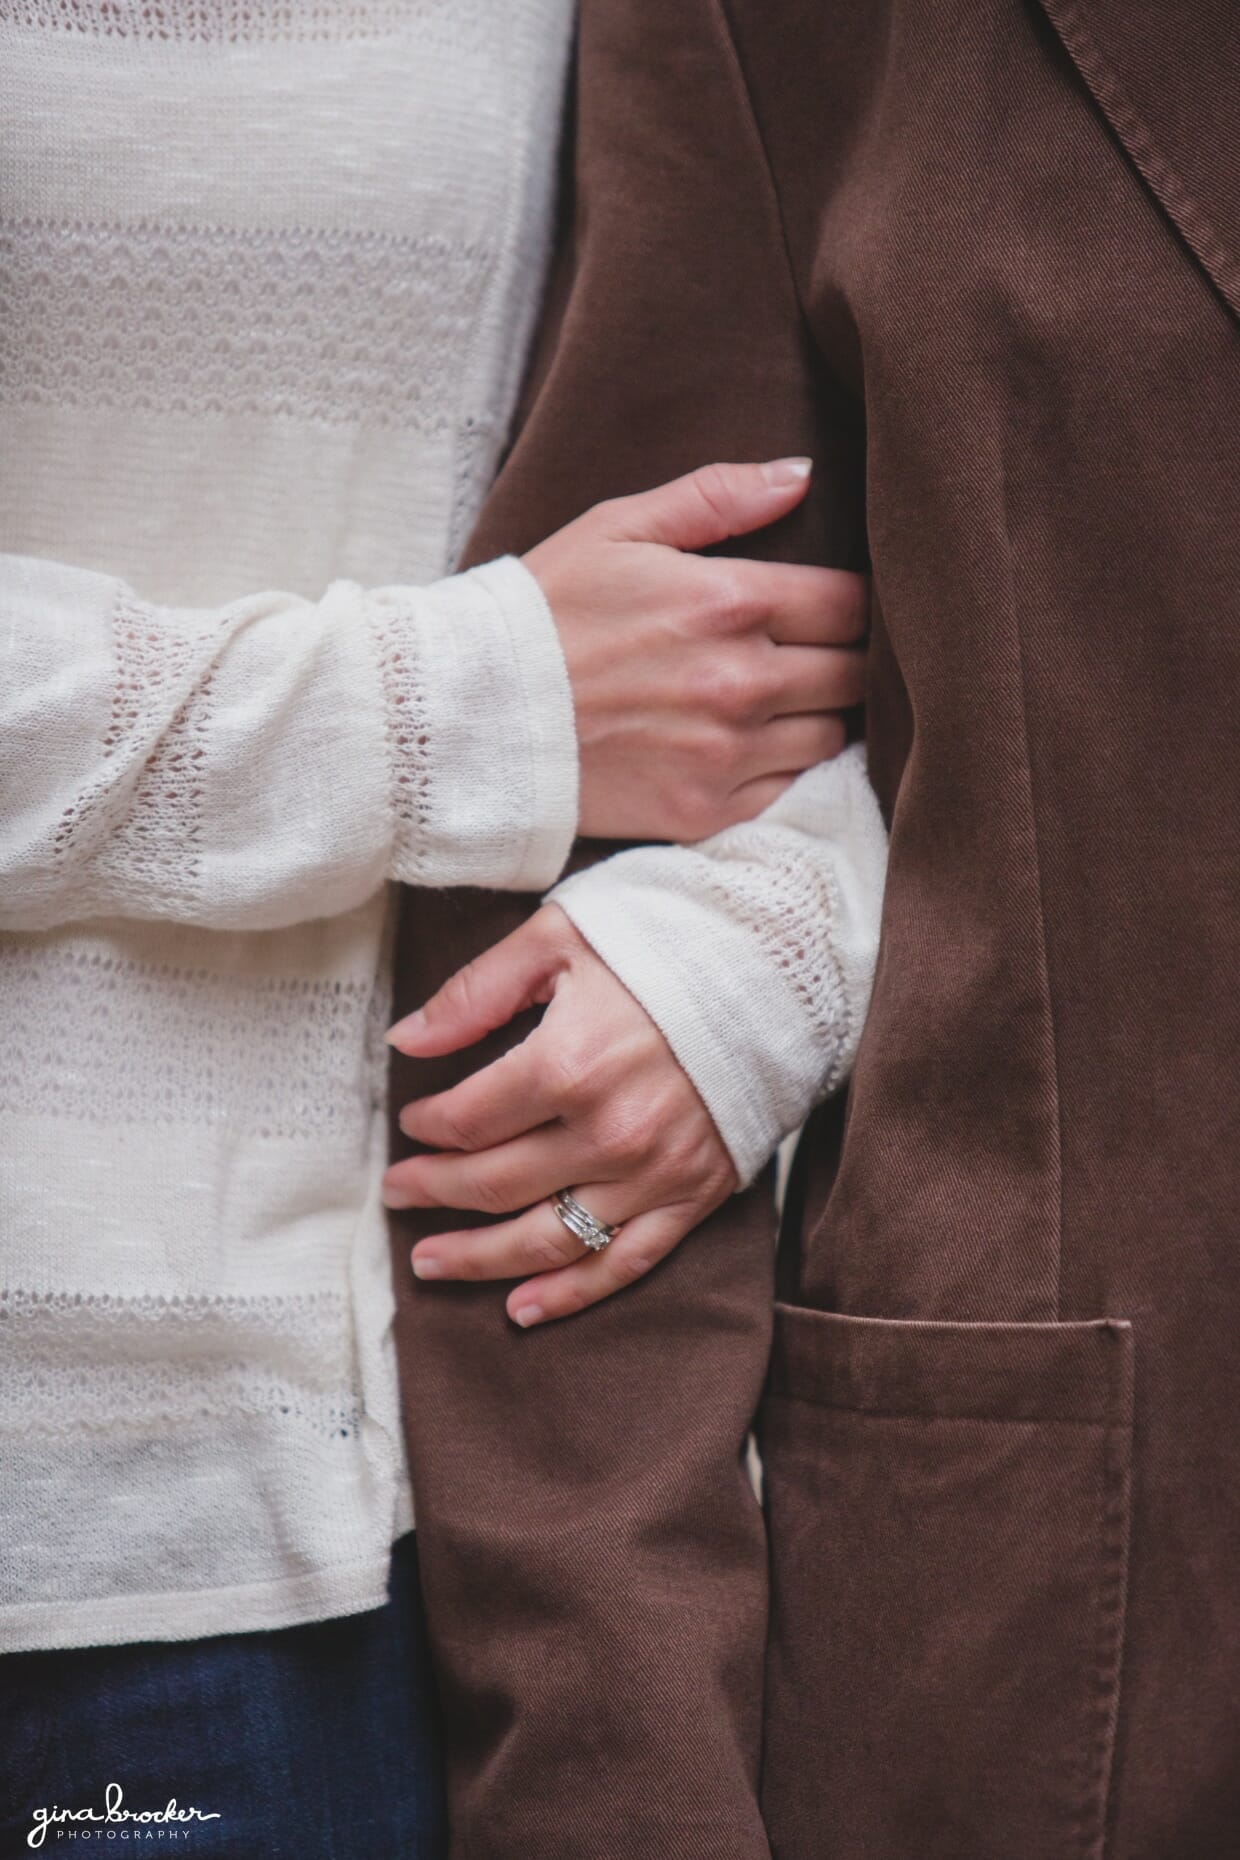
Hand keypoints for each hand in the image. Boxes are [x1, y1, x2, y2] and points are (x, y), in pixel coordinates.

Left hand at [384, 905, 737, 1325]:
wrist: (780, 964)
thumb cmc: (664, 940)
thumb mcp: (560, 937)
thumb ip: (477, 991)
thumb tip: (406, 1040)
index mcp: (568, 1064)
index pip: (469, 1121)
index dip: (427, 1129)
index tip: (413, 1124)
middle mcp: (609, 1132)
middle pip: (495, 1185)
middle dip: (434, 1193)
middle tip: (397, 1194)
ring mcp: (655, 1172)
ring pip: (548, 1239)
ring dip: (480, 1260)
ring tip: (430, 1263)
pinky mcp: (696, 1195)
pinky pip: (624, 1262)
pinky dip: (569, 1292)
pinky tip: (521, 1307)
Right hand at [525, 460, 866, 841]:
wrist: (469, 716)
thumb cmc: (542, 613)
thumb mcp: (617, 529)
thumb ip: (717, 497)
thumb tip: (802, 475)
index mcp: (731, 603)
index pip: (852, 604)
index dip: (852, 602)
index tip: (831, 606)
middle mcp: (742, 682)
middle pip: (855, 673)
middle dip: (844, 658)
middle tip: (813, 653)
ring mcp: (726, 754)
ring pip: (831, 735)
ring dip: (818, 715)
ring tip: (782, 700)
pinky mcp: (704, 811)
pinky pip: (787, 790)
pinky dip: (782, 769)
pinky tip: (746, 746)